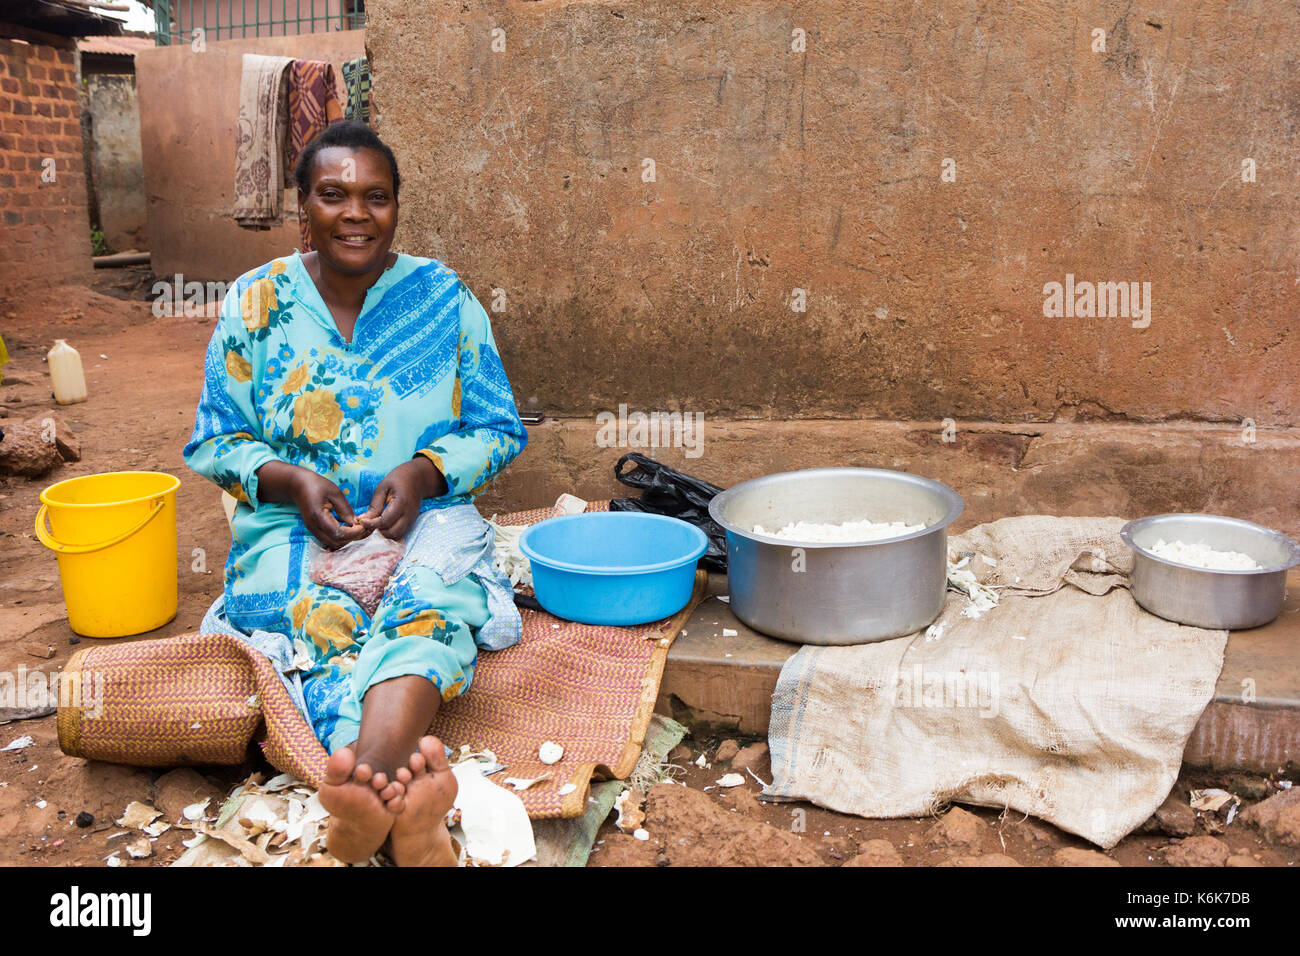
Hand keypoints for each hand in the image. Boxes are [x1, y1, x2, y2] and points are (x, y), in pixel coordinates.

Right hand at [254, 461, 368, 548]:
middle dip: (352, 538)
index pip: (338, 533)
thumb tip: (355, 523)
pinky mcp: (314, 530)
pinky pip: (328, 540)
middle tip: (363, 528)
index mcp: (318, 517)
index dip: (353, 533)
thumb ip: (345, 509)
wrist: (297, 485)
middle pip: (336, 542)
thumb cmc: (316, 485)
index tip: (363, 525)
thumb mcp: (334, 492)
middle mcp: (314, 527)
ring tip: (357, 529)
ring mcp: (312, 530)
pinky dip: (340, 538)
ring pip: (332, 544)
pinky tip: (348, 529)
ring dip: (346, 539)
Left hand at [356, 456, 447, 539]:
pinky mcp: (411, 523)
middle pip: (391, 533)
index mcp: (401, 503)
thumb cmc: (399, 479)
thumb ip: (374, 505)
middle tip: (368, 523)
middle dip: (377, 531)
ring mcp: (411, 520)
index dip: (371, 524)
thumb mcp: (383, 487)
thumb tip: (363, 520)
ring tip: (375, 524)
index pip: (384, 522)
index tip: (361, 520)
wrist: (418, 478)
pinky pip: (400, 534)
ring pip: (396, 536)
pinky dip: (390, 533)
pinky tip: (382, 525)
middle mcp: (409, 515)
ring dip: (384, 534)